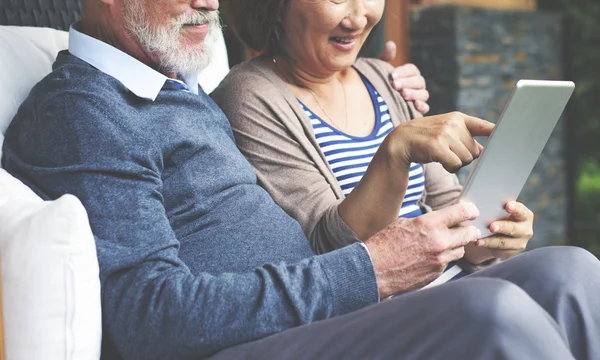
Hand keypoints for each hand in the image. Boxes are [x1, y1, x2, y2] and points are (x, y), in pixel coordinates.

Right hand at [365, 203, 480, 297]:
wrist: (374, 270)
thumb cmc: (384, 245)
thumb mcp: (404, 223)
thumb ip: (426, 222)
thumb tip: (441, 220)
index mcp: (429, 224)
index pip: (462, 212)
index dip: (470, 210)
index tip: (471, 211)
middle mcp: (439, 242)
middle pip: (470, 234)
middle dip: (469, 230)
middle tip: (466, 229)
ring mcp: (439, 260)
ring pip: (461, 250)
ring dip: (456, 245)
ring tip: (441, 244)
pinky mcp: (437, 273)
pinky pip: (447, 263)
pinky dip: (442, 259)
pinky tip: (427, 257)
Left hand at [379, 41, 429, 114]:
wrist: (372, 105)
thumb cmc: (377, 85)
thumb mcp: (379, 71)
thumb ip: (385, 57)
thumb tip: (390, 44)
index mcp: (409, 74)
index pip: (412, 70)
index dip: (404, 71)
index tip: (392, 75)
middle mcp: (416, 86)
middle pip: (419, 81)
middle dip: (408, 82)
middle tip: (395, 85)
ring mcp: (418, 98)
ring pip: (424, 94)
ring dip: (414, 93)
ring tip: (402, 94)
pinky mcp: (417, 111)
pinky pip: (425, 108)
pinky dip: (422, 106)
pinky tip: (414, 105)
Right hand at [386, 112, 493, 172]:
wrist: (400, 141)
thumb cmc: (425, 139)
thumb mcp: (445, 133)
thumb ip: (465, 140)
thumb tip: (484, 151)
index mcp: (458, 118)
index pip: (485, 126)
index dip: (500, 132)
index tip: (516, 135)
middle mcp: (453, 123)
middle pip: (475, 151)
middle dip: (463, 156)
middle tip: (447, 151)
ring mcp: (445, 133)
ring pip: (466, 159)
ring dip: (455, 162)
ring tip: (441, 154)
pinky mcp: (437, 146)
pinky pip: (455, 164)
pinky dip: (449, 167)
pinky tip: (437, 160)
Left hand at [477, 201, 534, 258]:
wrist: (498, 231)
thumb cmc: (498, 214)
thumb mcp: (499, 209)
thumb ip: (494, 206)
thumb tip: (476, 203)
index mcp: (525, 215)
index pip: (521, 211)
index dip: (515, 208)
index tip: (507, 205)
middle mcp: (525, 230)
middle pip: (514, 229)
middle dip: (502, 227)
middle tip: (491, 226)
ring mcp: (520, 243)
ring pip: (504, 242)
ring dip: (490, 241)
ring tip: (478, 239)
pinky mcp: (511, 252)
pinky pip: (499, 251)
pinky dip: (488, 246)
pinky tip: (478, 243)